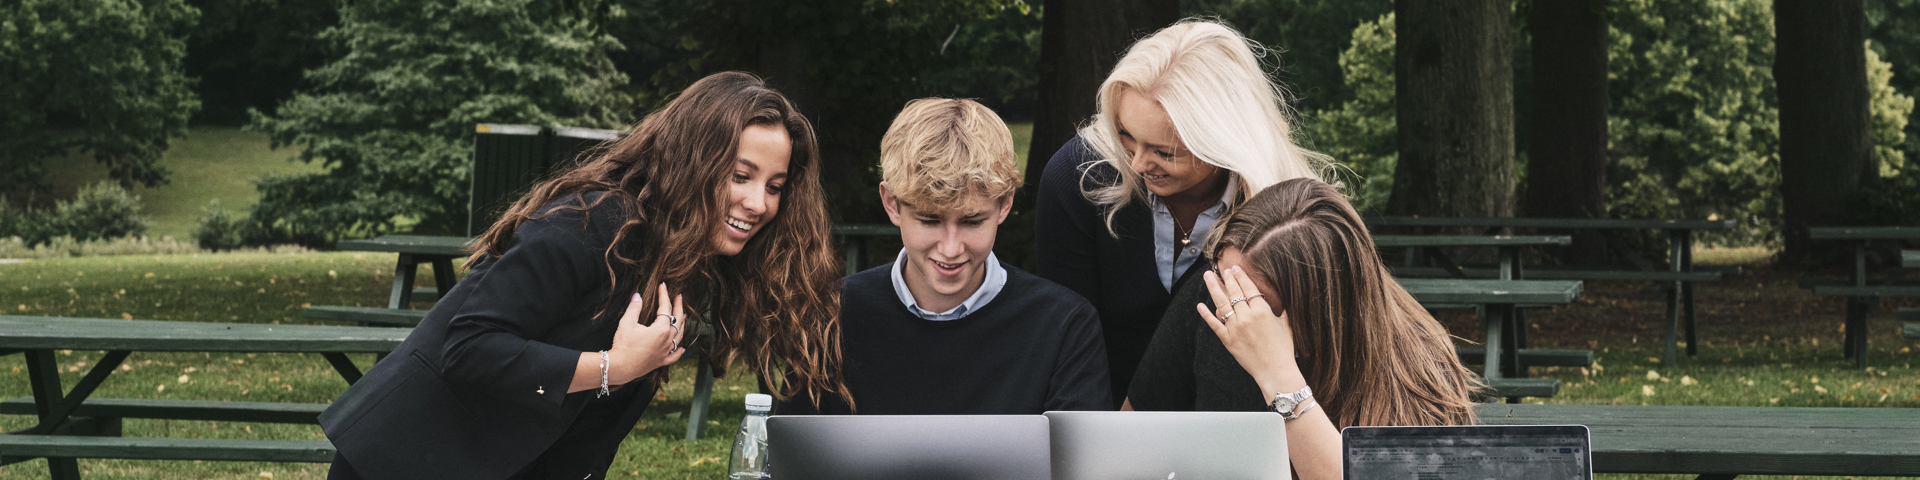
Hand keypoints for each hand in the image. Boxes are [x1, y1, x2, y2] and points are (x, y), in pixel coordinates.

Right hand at [609, 283, 685, 382]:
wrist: (620, 367)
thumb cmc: (623, 344)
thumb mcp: (627, 323)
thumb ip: (634, 308)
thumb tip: (637, 296)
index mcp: (661, 329)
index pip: (666, 308)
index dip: (664, 295)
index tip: (662, 286)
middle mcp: (667, 340)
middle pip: (678, 320)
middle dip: (679, 307)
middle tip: (678, 296)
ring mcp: (665, 351)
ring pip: (679, 336)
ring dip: (682, 324)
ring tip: (684, 316)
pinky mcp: (660, 361)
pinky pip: (674, 356)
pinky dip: (679, 351)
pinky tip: (682, 348)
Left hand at [1196, 266, 1298, 386]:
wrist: (1275, 372)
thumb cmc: (1284, 349)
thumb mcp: (1285, 325)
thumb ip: (1281, 311)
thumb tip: (1281, 301)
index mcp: (1262, 310)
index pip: (1248, 288)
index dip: (1241, 277)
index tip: (1235, 268)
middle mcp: (1246, 316)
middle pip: (1234, 292)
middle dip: (1227, 279)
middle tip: (1222, 269)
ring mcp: (1235, 328)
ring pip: (1221, 304)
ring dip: (1213, 288)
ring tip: (1208, 276)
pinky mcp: (1227, 340)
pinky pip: (1214, 324)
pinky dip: (1206, 315)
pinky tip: (1200, 305)